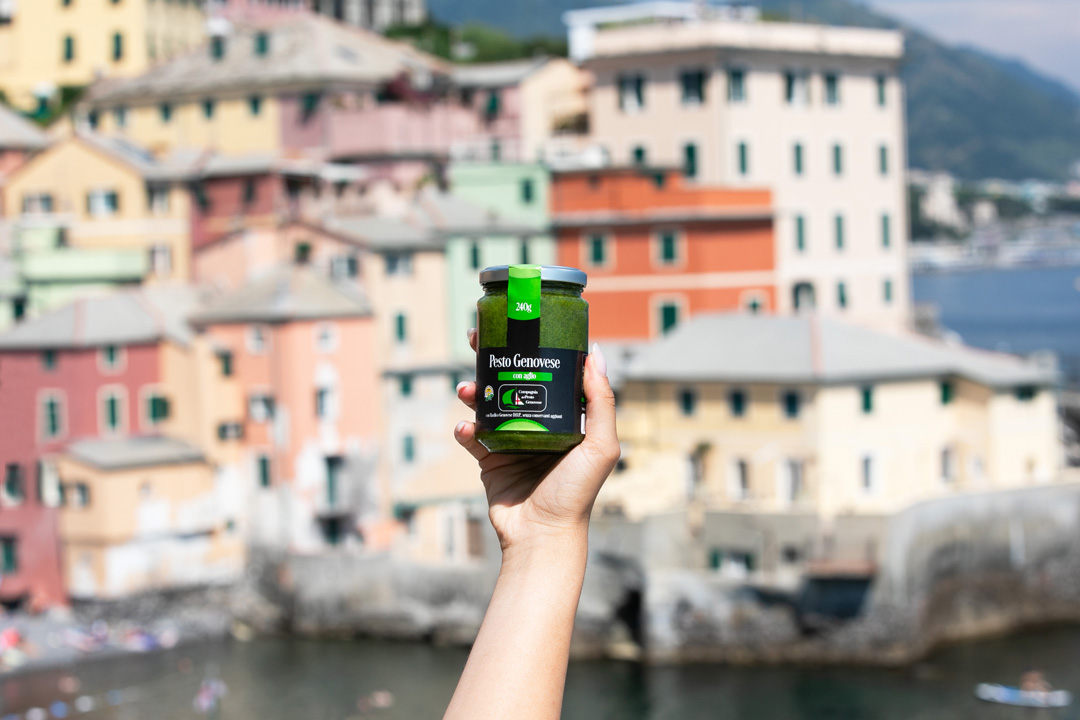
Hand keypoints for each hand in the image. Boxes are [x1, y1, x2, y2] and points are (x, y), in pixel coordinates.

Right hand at [454, 330, 619, 554]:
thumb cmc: (576, 493)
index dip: (534, 348)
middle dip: (491, 358)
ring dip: (473, 390)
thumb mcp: (600, 445)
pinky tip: (466, 426)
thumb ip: (601, 402)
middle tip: (474, 339)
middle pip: (511, 381)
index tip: (518, 325)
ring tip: (466, 389)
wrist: (542, 535)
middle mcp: (538, 425)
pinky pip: (472, 436)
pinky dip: (465, 428)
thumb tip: (596, 354)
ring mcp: (511, 441)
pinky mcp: (490, 461)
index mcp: (565, 418)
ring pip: (487, 403)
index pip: (549, 374)